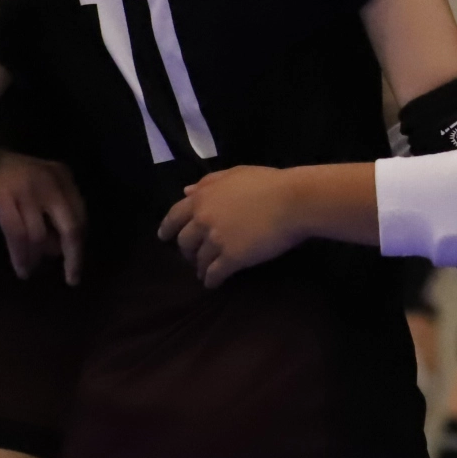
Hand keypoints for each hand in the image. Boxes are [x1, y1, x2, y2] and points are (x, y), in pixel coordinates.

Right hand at [0, 146, 85, 283]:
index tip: (77, 262)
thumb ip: (51, 210)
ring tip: (30, 271)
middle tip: (72, 279)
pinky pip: (18, 236)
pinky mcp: (3, 200)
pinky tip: (21, 269)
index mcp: (61, 175)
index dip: (81, 242)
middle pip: (70, 226)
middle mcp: (49, 181)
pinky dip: (21, 257)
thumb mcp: (35, 186)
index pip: (80, 214)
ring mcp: (26, 190)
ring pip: (41, 235)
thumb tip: (61, 248)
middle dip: (73, 256)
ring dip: (37, 258)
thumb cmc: (1, 178)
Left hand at [159, 167, 308, 286]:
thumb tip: (185, 191)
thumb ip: (208, 182)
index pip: (174, 215)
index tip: (164, 237)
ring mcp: (216, 240)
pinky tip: (214, 284)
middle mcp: (203, 219)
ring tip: (205, 272)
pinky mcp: (231, 258)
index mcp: (202, 197)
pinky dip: (211, 280)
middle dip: (187, 250)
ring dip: (200, 267)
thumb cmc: (268, 182)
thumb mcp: (235, 173)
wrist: (292, 201)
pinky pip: (214, 274)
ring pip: (198, 259)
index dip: (167, 228)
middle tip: (192, 256)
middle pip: (184, 241)